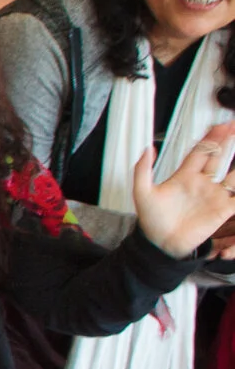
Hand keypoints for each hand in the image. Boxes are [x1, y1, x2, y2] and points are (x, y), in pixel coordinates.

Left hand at [131, 122, 234, 255]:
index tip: (219, 125)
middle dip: (227, 140)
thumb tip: (148, 148)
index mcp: (184, 176)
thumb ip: (143, 170)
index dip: (210, 137)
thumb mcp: (142, 193)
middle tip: (233, 126)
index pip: (200, 151)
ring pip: (233, 174)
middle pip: (218, 156)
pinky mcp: (222, 210)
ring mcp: (214, 195)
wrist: (160, 244)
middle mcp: (201, 183)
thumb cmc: (151, 221)